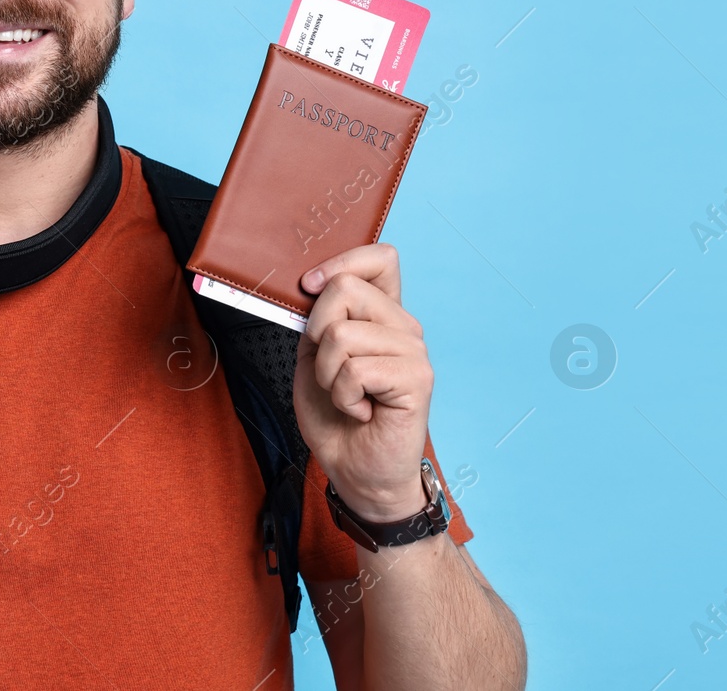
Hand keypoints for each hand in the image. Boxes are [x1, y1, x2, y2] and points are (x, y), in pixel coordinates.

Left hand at [291, 243, 431, 523]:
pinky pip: (355, 369)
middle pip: (345, 290)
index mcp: (381, 314)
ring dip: (327, 373)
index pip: (380, 257)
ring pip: (342, 334)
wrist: (354, 469)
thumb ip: (317, 318)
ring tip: (346, 395)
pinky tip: (361, 410)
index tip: (309, 286)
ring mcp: (414, 351)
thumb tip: (311, 283)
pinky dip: (343, 395)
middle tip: (330, 371)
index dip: (340, 262)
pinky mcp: (417, 379)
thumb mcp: (313, 356)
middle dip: (316, 334)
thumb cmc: (335, 415)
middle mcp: (403, 326)